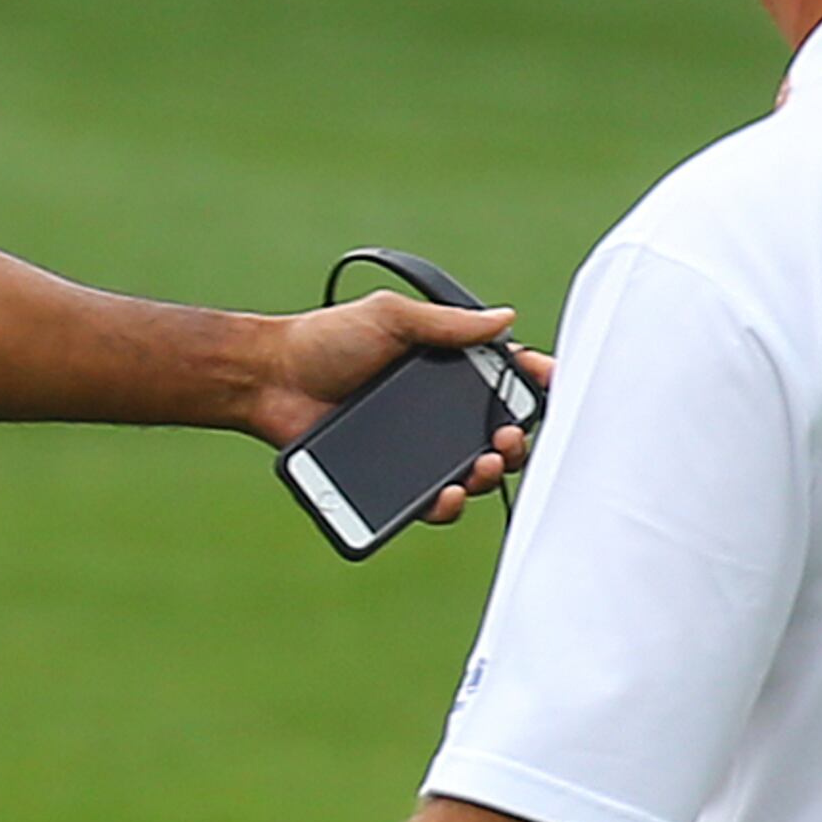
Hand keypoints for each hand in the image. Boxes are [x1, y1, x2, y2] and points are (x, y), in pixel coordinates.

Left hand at [251, 295, 554, 521]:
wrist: (271, 379)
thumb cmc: (325, 339)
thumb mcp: (389, 317)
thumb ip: (445, 324)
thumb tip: (503, 318)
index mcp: (443, 367)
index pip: (502, 378)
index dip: (531, 384)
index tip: (549, 386)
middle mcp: (435, 411)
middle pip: (496, 433)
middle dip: (515, 440)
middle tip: (507, 439)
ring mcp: (416, 448)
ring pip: (471, 472)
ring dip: (490, 475)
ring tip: (485, 466)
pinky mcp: (392, 480)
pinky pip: (430, 501)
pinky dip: (447, 504)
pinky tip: (448, 495)